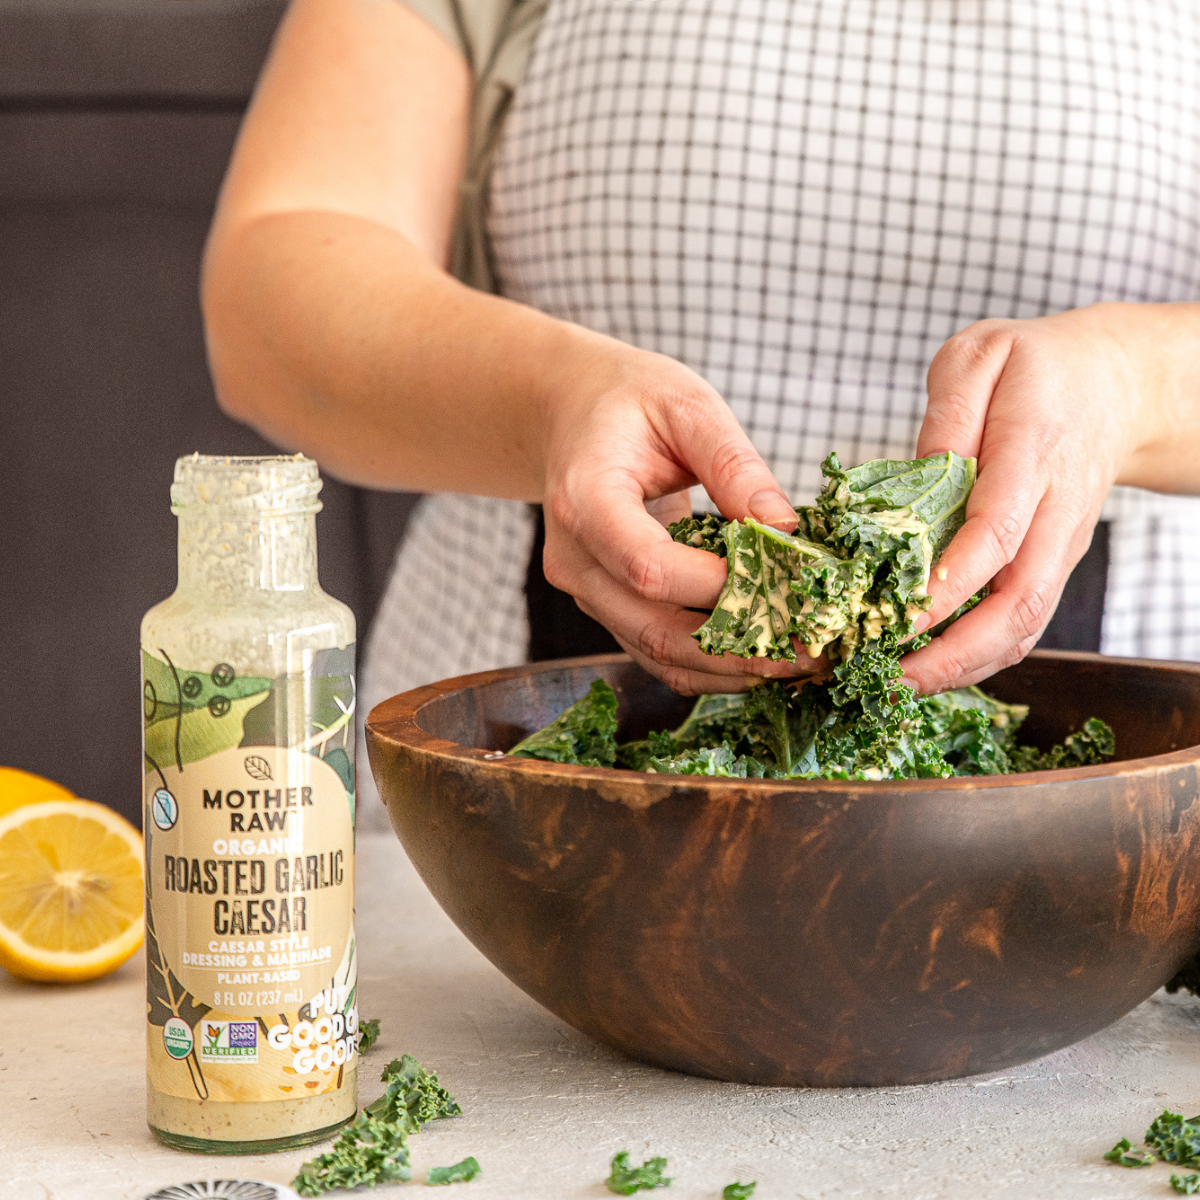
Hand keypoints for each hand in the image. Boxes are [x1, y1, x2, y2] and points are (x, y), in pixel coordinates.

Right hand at [538, 333, 823, 693]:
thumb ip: (734, 464)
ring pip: (657, 653)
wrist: (572, 415)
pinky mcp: (607, 608)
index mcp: (584, 500)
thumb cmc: (627, 400)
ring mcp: (586, 591)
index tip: (782, 582)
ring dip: (731, 668)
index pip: (647, 566)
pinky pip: (657, 652)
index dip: (715, 586)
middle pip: (653, 628)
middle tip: (811, 650)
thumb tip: (784, 528)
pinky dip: (711, 664)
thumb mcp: (686, 404)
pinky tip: (763, 658)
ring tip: (800, 662)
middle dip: (738, 647)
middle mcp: (574, 560)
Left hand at [901, 302, 1197, 693]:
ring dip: (965, 665)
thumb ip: (945, 415)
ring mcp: (1060, 545)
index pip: (996, 530)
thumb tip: (911, 478)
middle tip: (891, 674)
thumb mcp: (978, 357)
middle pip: (1019, 600)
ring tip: (901, 684)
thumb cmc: (1034, 368)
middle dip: (955, 650)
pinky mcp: (1052, 563)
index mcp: (1033, 452)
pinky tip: (932, 668)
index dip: (953, 580)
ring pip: (1026, 625)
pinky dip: (980, 656)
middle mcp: (1054, 511)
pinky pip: (1023, 623)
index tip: (905, 612)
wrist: (1112, 384)